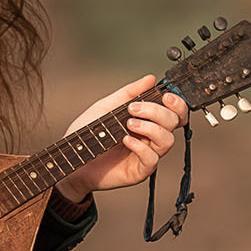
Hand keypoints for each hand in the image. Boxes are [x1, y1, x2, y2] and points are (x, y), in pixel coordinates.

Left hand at [55, 74, 188, 201]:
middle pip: (174, 123)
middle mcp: (152, 137)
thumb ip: (129, 93)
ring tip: (128, 124)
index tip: (166, 96)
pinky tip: (126, 140)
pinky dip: (141, 147)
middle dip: (157, 112)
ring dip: (150, 128)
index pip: (175, 112)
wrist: (74, 157)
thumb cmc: (90, 134)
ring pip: (167, 140)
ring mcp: (148, 154)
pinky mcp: (140, 170)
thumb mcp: (108, 107)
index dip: (177, 104)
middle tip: (133, 109)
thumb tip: (150, 79)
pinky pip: (152, 159)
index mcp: (149, 121)